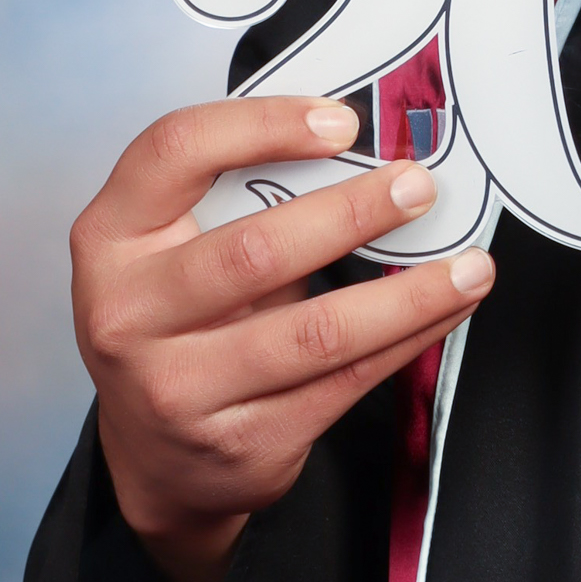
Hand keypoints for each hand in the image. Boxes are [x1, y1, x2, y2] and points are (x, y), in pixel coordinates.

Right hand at [72, 95, 493, 581]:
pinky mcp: (241, 444)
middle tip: (418, 186)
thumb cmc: (176, 320)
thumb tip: (360, 143)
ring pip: (316, 333)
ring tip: (469, 263)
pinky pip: (344, 382)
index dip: (263, 125)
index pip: (175, 152)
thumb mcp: (172, 247)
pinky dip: (409, 338)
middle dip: (353, 214)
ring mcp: (180, 390)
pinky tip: (447, 308)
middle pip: (255, 251)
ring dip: (408, 294)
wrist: (153, 459)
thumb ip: (240, 194)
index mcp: (111, 239)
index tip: (343, 122)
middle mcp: (130, 316)